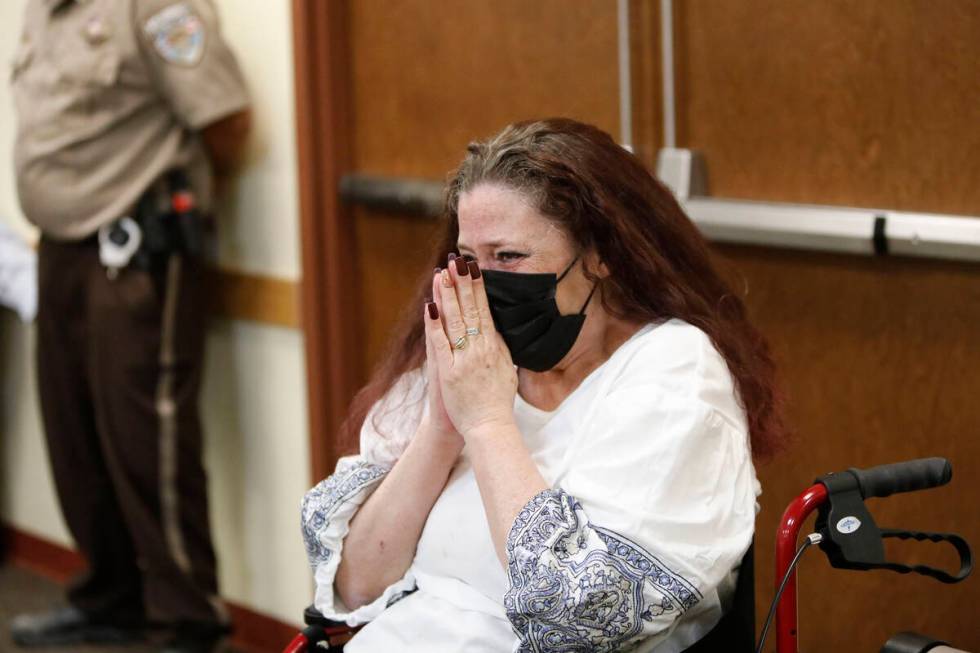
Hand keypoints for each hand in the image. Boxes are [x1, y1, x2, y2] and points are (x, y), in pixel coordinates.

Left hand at [424, 256, 517, 439]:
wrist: (489, 426)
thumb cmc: (497, 400)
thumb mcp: (507, 369)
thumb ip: (501, 348)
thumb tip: (497, 328)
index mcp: (494, 347)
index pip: (485, 310)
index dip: (478, 287)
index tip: (473, 267)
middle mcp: (480, 349)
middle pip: (471, 309)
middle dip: (462, 283)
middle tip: (457, 260)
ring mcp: (464, 360)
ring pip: (455, 321)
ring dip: (448, 295)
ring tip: (443, 273)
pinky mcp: (449, 372)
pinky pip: (440, 343)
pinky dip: (434, 324)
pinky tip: (430, 306)